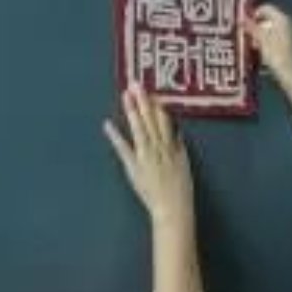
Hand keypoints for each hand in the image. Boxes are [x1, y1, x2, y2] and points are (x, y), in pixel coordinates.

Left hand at [104, 87, 194, 227]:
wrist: (173, 208)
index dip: (158, 105)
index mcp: (172, 147)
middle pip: (151, 119)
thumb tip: (177, 135)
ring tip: (125, 95)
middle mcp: (160, 147)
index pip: (165, 121)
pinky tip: (107, 124)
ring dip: (132, 111)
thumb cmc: (181, 191)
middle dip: (143, 100)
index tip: (152, 90)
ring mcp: (146, 156)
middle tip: (136, 83)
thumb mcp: (184, 166)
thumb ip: (179, 149)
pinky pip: (124, 149)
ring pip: (140, 128)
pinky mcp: (134, 166)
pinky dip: (115, 136)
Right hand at [246, 5, 291, 90]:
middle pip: (268, 19)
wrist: (291, 75)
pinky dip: (266, 42)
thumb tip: (241, 18)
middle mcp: (288, 23)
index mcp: (283, 18)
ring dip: (259, 36)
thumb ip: (251, 27)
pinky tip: (259, 52)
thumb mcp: (261, 40)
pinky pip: (275, 38)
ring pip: (271, 30)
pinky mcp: (290, 45)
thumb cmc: (276, 55)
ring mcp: (290, 34)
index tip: (243, 23)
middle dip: (255, 26)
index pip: (266, 8)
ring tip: (251, 45)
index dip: (253, 13)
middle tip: (245, 35)